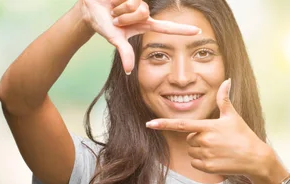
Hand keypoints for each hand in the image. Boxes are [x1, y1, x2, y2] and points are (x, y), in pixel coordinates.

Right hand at [78, 0, 200, 73]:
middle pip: (143, 12)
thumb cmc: (104, 24)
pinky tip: (114, 0)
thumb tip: (129, 71)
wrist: (91, 8)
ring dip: (121, 8)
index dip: (183, 30)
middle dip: (125, 16)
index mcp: (145, 24)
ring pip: (136, 4)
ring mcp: (139, 1)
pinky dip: (118, 0)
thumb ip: (124, 53)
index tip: (198, 32)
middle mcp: (145, 12)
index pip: (167, 27)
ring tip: (114, 9)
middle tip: (116, 18)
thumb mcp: (115, 39)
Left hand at [145, 79, 272, 178]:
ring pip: (191, 151)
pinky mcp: (207, 167)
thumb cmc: (243, 135)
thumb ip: (224, 99)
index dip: (164, 123)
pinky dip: (202, 161)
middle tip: (216, 139)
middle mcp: (205, 141)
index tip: (149, 124)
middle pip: (189, 138)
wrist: (255, 158)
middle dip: (198, 138)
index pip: (181, 124)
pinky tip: (217, 158)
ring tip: (218, 149)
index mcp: (208, 127)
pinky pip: (195, 162)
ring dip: (200, 150)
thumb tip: (227, 80)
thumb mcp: (233, 116)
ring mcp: (206, 155)